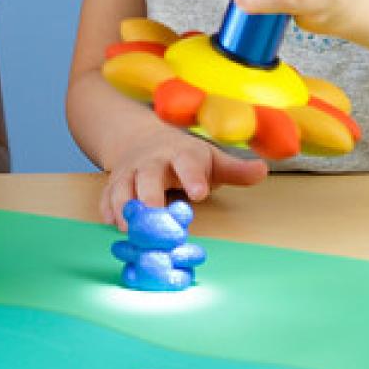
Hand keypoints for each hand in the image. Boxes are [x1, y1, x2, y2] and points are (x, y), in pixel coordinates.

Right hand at [100, 124, 266, 225]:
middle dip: (150, 196)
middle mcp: (152, 162)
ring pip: (122, 187)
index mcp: (180, 154)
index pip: (187, 163)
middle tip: (155, 218)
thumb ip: (235, 169)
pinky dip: (107, 209)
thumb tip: (263, 170)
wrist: (142, 139)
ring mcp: (130, 173)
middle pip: (148, 176)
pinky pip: (106, 196)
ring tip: (129, 229)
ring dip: (124, 207)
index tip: (199, 193)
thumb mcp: (210, 158)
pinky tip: (112, 224)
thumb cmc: (184, 157)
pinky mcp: (114, 185)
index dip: (192, 177)